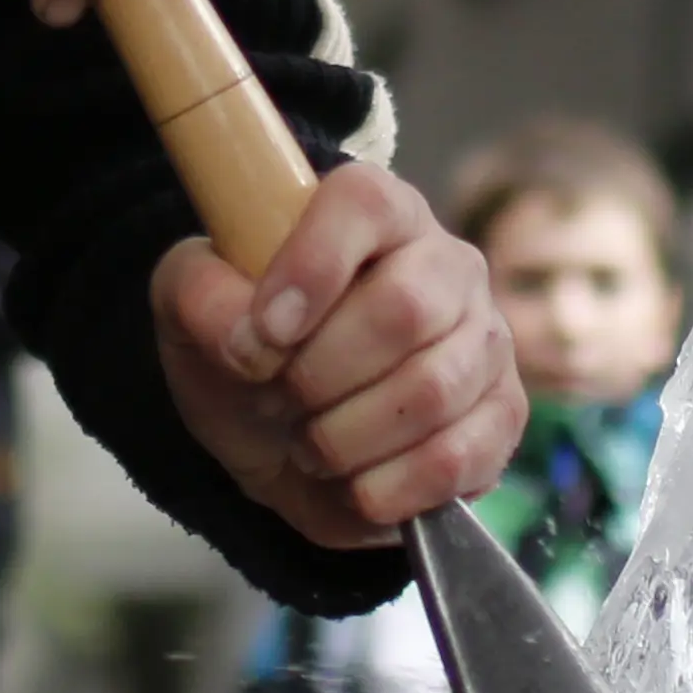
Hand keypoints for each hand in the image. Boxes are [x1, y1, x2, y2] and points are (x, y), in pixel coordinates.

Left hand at [154, 162, 518, 549]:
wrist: (278, 438)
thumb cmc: (247, 353)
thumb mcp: (190, 309)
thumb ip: (198, 295)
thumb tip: (243, 336)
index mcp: (374, 212)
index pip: (364, 204)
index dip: (311, 268)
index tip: (262, 336)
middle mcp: (446, 264)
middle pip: (407, 309)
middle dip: (321, 375)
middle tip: (281, 399)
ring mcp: (485, 340)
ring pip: (433, 391)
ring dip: (346, 438)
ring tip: (310, 444)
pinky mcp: (502, 417)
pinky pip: (459, 458)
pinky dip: (388, 487)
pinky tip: (355, 484)